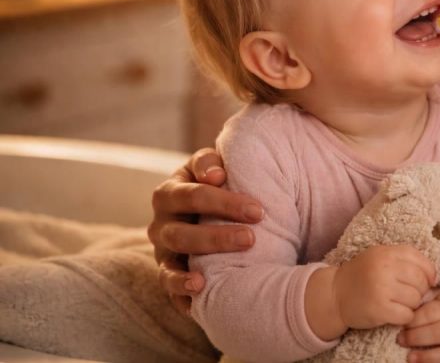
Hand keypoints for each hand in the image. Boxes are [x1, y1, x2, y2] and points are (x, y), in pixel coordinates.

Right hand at [147, 147, 264, 313]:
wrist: (204, 207)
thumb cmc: (216, 182)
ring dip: (195, 272)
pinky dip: (182, 295)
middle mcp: (160, 224)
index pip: (193, 195)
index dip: (224, 203)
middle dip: (217, 238)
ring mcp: (162, 252)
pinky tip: (201, 298)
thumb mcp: (211, 166)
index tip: (258, 211)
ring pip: (171, 265)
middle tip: (251, 239)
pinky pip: (170, 289)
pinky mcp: (168, 274)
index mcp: (169, 192)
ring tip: (209, 280)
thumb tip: (217, 174)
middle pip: (182, 234)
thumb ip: (210, 162)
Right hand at [334, 245, 436, 330]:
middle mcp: (385, 268)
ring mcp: (382, 289)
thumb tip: (434, 276)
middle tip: (409, 294)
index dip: (429, 273)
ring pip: (416, 299)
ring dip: (412, 305)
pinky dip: (405, 317)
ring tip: (399, 303)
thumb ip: (405, 260)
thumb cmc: (363, 275)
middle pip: (421, 281)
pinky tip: (395, 313)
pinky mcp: (379, 309)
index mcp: (387, 253)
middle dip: (420, 290)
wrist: (335, 294)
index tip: (426, 281)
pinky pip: (406, 315)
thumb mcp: (381, 257)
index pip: (422, 261)